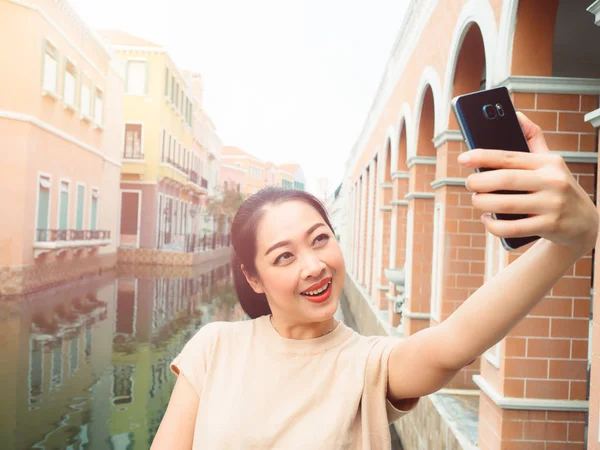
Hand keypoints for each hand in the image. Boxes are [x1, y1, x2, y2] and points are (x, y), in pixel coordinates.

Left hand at [458, 111, 598, 254]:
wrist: (585, 222)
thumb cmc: (558, 187)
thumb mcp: (551, 162)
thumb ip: (534, 139)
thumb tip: (516, 115)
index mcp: (548, 162)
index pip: (510, 156)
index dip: (482, 157)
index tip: (463, 159)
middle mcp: (552, 182)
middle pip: (504, 180)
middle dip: (478, 182)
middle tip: (469, 183)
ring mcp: (551, 205)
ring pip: (504, 205)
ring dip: (482, 203)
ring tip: (477, 200)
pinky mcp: (548, 227)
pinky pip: (510, 228)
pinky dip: (492, 225)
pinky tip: (488, 219)